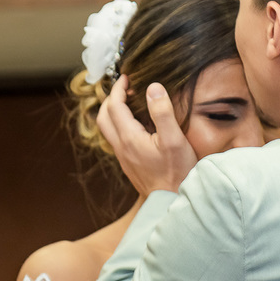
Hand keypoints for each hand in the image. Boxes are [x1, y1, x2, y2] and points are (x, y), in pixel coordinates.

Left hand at [96, 75, 197, 195]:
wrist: (170, 202)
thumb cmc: (176, 172)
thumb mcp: (174, 139)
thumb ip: (162, 112)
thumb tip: (153, 87)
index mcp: (130, 138)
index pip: (115, 106)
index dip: (119, 88)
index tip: (127, 77)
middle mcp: (121, 147)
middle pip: (103, 117)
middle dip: (111, 99)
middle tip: (125, 88)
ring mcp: (123, 157)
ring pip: (108, 129)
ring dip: (113, 112)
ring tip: (129, 103)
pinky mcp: (129, 164)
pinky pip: (117, 139)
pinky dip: (120, 125)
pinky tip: (137, 125)